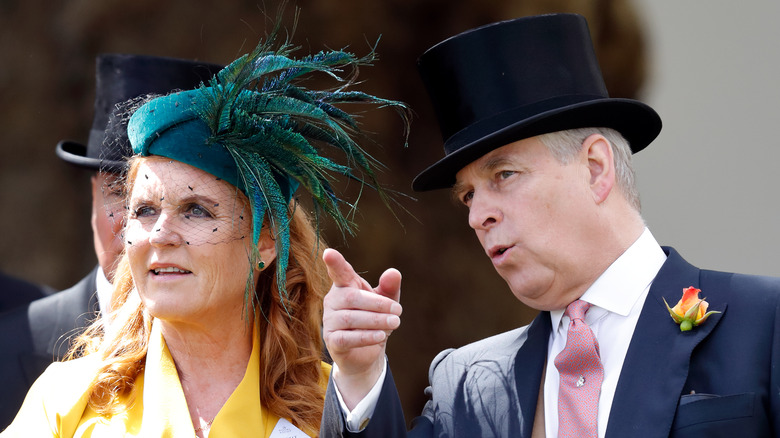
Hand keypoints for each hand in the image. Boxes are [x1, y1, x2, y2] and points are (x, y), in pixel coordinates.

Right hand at [322, 248, 401, 408]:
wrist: (366, 353)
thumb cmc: (374, 319)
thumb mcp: (386, 301)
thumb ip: (389, 287)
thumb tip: (393, 272)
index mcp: (344, 286)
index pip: (339, 272)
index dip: (334, 263)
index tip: (329, 254)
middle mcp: (332, 301)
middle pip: (352, 297)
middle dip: (378, 304)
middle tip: (398, 311)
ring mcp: (330, 321)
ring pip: (351, 318)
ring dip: (376, 320)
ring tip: (395, 322)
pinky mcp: (332, 341)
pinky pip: (347, 338)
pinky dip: (366, 337)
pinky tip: (380, 336)